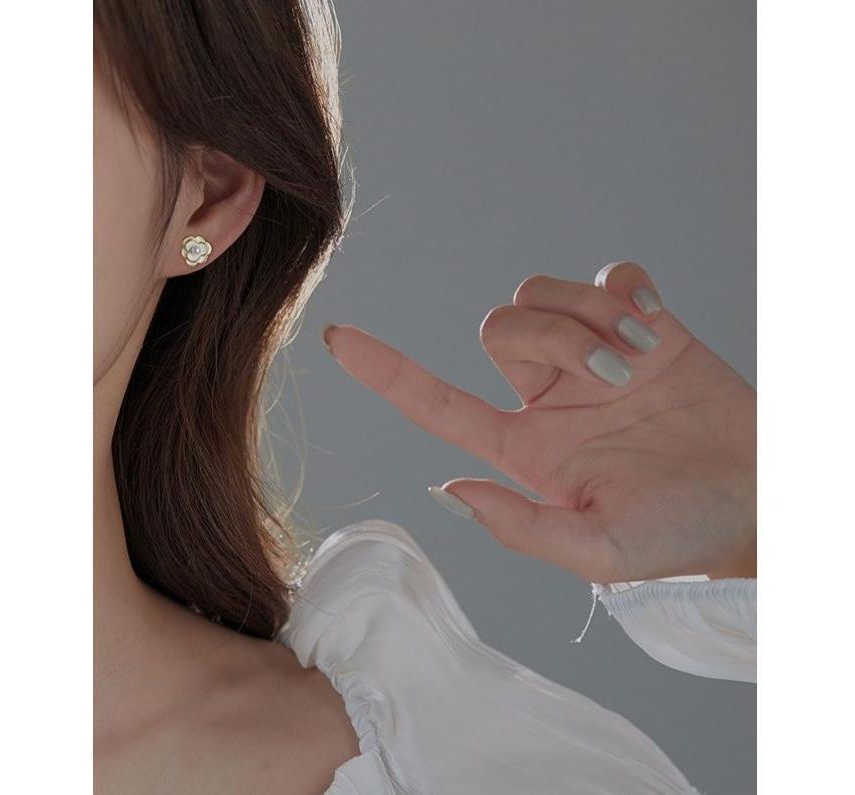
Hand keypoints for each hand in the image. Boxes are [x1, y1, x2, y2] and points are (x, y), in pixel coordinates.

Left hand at [321, 262, 755, 582]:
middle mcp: (549, 395)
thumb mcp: (601, 552)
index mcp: (526, 447)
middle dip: (554, 337)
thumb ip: (522, 527)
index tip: (335, 338)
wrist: (759, 498)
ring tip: (643, 361)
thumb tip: (447, 489)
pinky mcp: (644, 326)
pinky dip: (628, 292)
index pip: (437, 404)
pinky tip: (656, 329)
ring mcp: (594, 356)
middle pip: (500, 323)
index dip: (385, 371)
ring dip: (594, 318)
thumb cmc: (682, 534)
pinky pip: (611, 275)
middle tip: (615, 377)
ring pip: (548, 293)